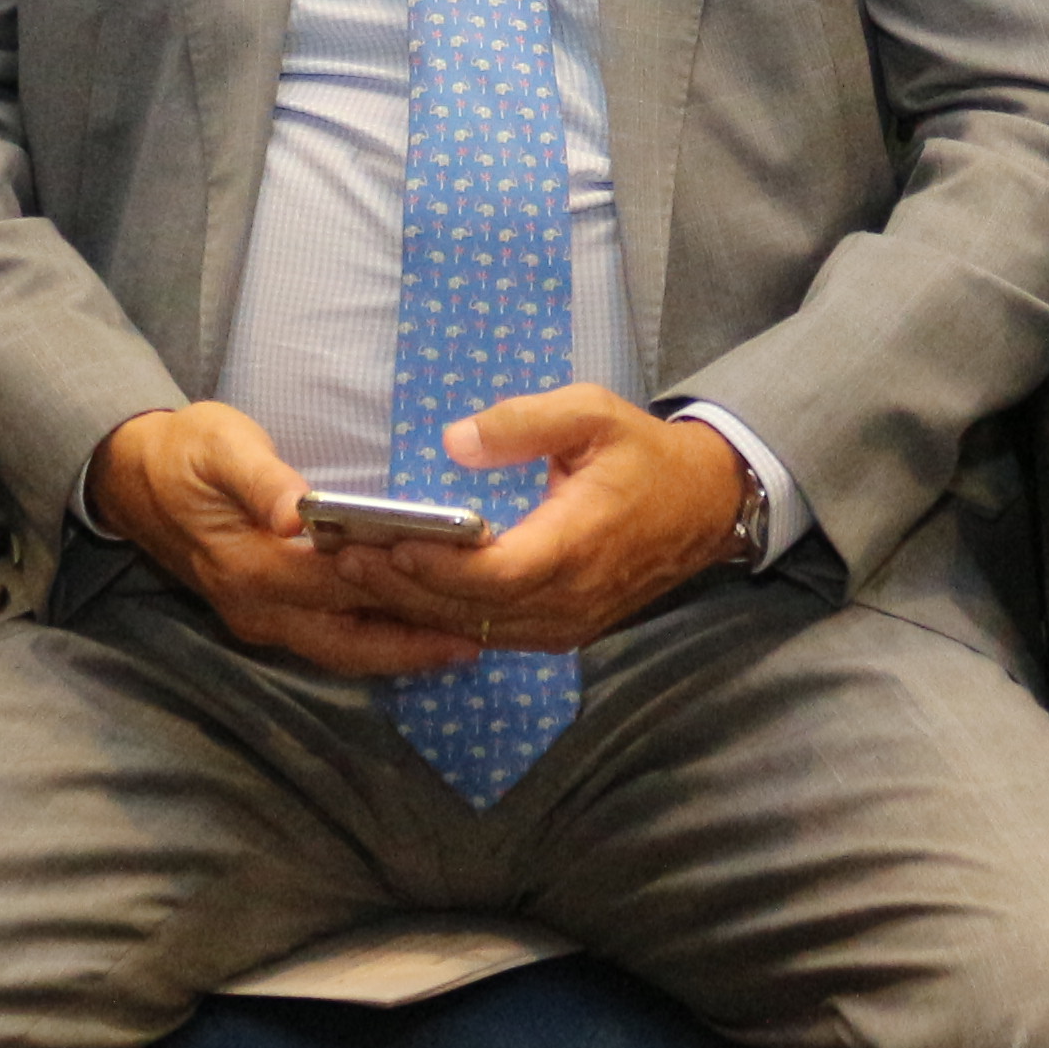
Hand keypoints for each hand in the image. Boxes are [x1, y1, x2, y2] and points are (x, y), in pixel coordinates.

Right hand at [92, 403, 479, 678]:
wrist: (132, 478)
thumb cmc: (184, 452)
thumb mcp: (219, 447)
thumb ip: (260, 480)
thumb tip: (296, 513)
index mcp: (249, 567)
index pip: (339, 585)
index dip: (397, 585)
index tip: (455, 587)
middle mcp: (257, 609)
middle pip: (349, 638)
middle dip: (413, 642)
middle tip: (481, 635)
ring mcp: (259, 620)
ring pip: (341, 650)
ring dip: (399, 651)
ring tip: (462, 643)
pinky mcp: (265, 617)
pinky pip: (328, 641)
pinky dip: (373, 643)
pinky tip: (413, 632)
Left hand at [329, 390, 749, 652]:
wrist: (704, 506)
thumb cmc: (643, 454)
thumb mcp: (593, 413)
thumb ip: (524, 423)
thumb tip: (453, 442)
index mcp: (578, 543)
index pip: (497, 572)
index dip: (439, 566)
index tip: (388, 540)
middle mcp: (570, 597)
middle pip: (473, 607)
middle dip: (404, 585)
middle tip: (344, 557)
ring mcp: (567, 623)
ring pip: (477, 627)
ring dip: (416, 605)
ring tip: (358, 573)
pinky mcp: (562, 632)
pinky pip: (494, 633)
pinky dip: (445, 617)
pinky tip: (403, 596)